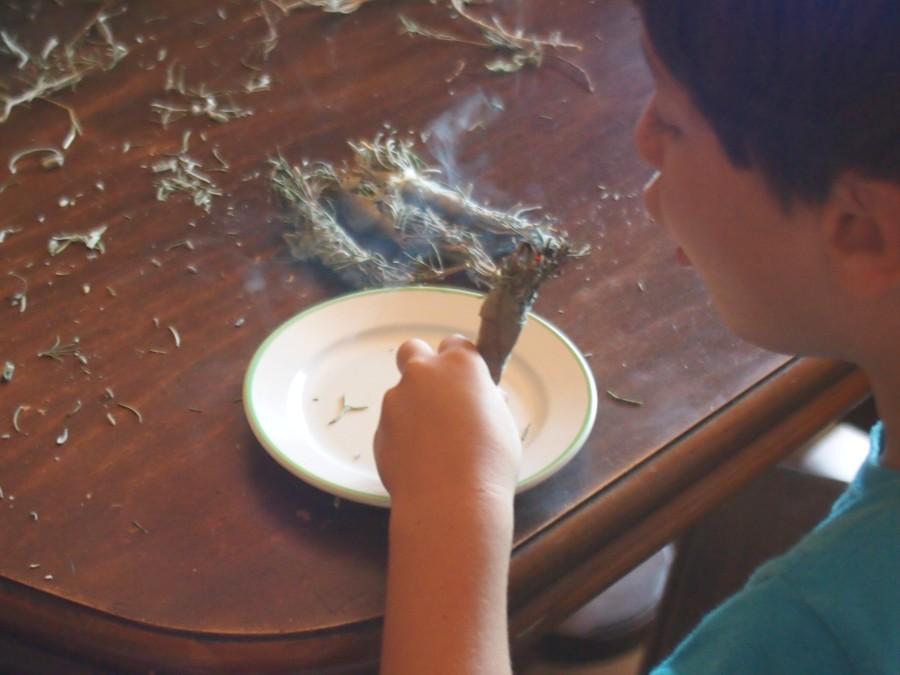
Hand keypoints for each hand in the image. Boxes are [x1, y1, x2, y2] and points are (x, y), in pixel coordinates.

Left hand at [374, 335, 521, 512]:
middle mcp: (423, 374)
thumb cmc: (489, 462)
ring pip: (402, 395)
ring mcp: (396, 400)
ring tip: (435, 448)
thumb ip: (486, 401)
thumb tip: (482, 398)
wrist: (450, 501)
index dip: (460, 362)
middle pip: (413, 350)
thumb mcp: (502, 423)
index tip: (466, 381)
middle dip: (421, 365)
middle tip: (436, 395)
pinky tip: (421, 464)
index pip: (455, 344)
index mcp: (460, 365)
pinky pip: (393, 427)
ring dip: (413, 411)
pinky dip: (403, 438)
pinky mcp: (379, 429)